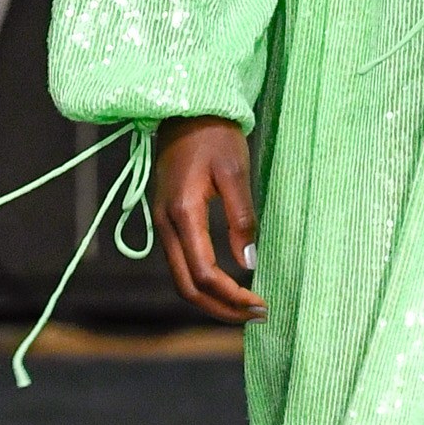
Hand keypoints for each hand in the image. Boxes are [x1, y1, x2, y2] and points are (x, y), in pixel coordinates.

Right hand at [152, 116, 265, 323]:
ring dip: (212, 299)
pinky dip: (203, 283)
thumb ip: (241, 218)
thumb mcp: (235, 172)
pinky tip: (228, 284)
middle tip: (257, 316)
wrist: (186, 108)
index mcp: (182, 214)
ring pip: (182, 280)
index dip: (232, 297)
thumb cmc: (215, 135)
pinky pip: (181, 264)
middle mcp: (165, 225)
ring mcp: (162, 224)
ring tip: (245, 307)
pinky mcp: (167, 220)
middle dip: (221, 309)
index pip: (204, 274)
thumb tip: (249, 263)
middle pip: (187, 288)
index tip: (261, 304)